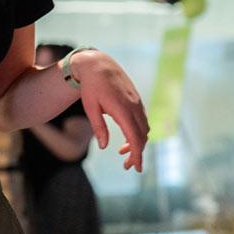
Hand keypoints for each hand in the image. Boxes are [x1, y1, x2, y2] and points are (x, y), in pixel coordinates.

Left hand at [72, 50, 149, 171]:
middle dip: (137, 153)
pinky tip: (126, 138)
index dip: (137, 155)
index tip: (137, 168)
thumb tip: (104, 147)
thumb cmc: (90, 87)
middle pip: (142, 136)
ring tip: (123, 153)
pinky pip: (142, 121)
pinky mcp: (136, 101)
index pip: (135, 138)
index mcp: (123, 110)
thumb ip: (99, 127)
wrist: (98, 64)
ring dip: (137, 143)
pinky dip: (137, 132)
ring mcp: (137, 103)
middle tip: (127, 166)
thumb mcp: (90, 108)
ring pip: (144, 129)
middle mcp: (134, 107)